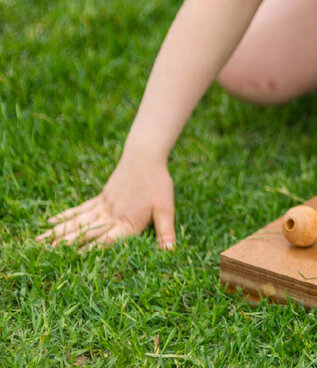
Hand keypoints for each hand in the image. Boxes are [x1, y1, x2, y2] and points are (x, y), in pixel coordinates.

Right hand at [38, 156, 175, 249]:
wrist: (145, 156)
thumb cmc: (158, 183)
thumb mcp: (166, 208)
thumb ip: (166, 231)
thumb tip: (171, 252)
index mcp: (127, 223)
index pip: (106, 242)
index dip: (90, 253)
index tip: (73, 265)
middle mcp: (111, 216)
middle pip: (85, 234)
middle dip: (66, 247)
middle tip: (45, 258)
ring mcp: (103, 206)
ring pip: (77, 223)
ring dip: (58, 233)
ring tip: (39, 244)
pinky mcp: (100, 198)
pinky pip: (79, 209)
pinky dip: (64, 216)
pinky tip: (49, 222)